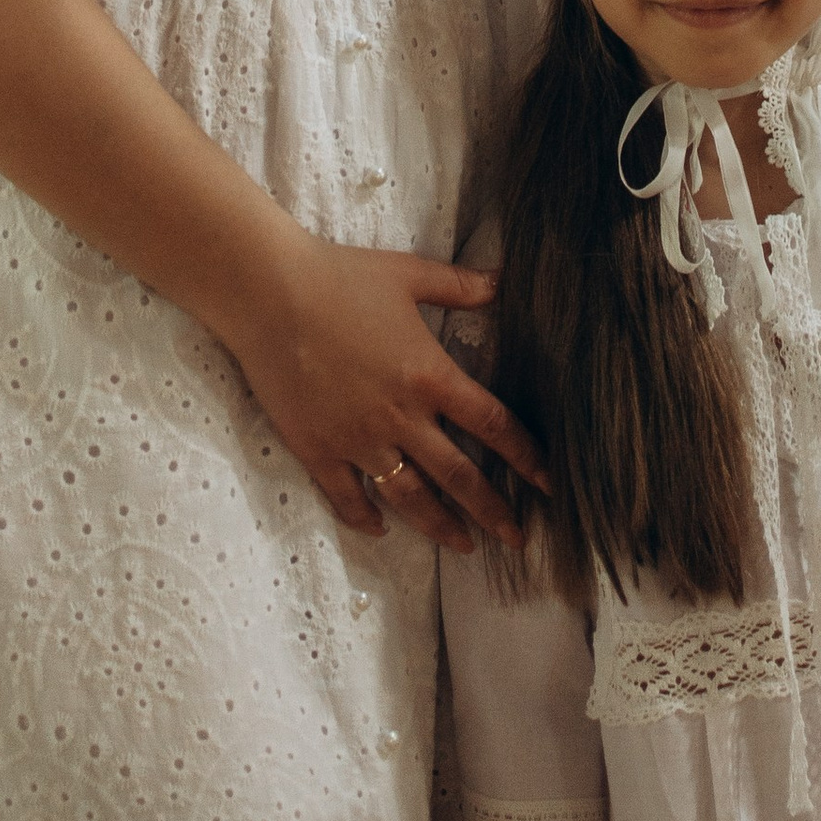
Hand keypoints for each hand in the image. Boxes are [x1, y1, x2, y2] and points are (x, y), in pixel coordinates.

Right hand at [216, 231, 545, 551]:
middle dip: (493, 511)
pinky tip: (381, 530)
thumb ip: (462, 286)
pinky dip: (366, 518)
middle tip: (518, 539)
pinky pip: (348, 497)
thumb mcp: (410, 274)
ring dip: (441, 526)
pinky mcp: (318, 449)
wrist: (268, 293)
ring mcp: (358, 439)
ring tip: (464, 546)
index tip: (551, 484)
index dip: (527, 457)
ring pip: (409, 497)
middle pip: (459, 476)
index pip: (493, 426)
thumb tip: (506, 279)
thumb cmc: (341, 277)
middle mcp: (401, 417)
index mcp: (430, 376)